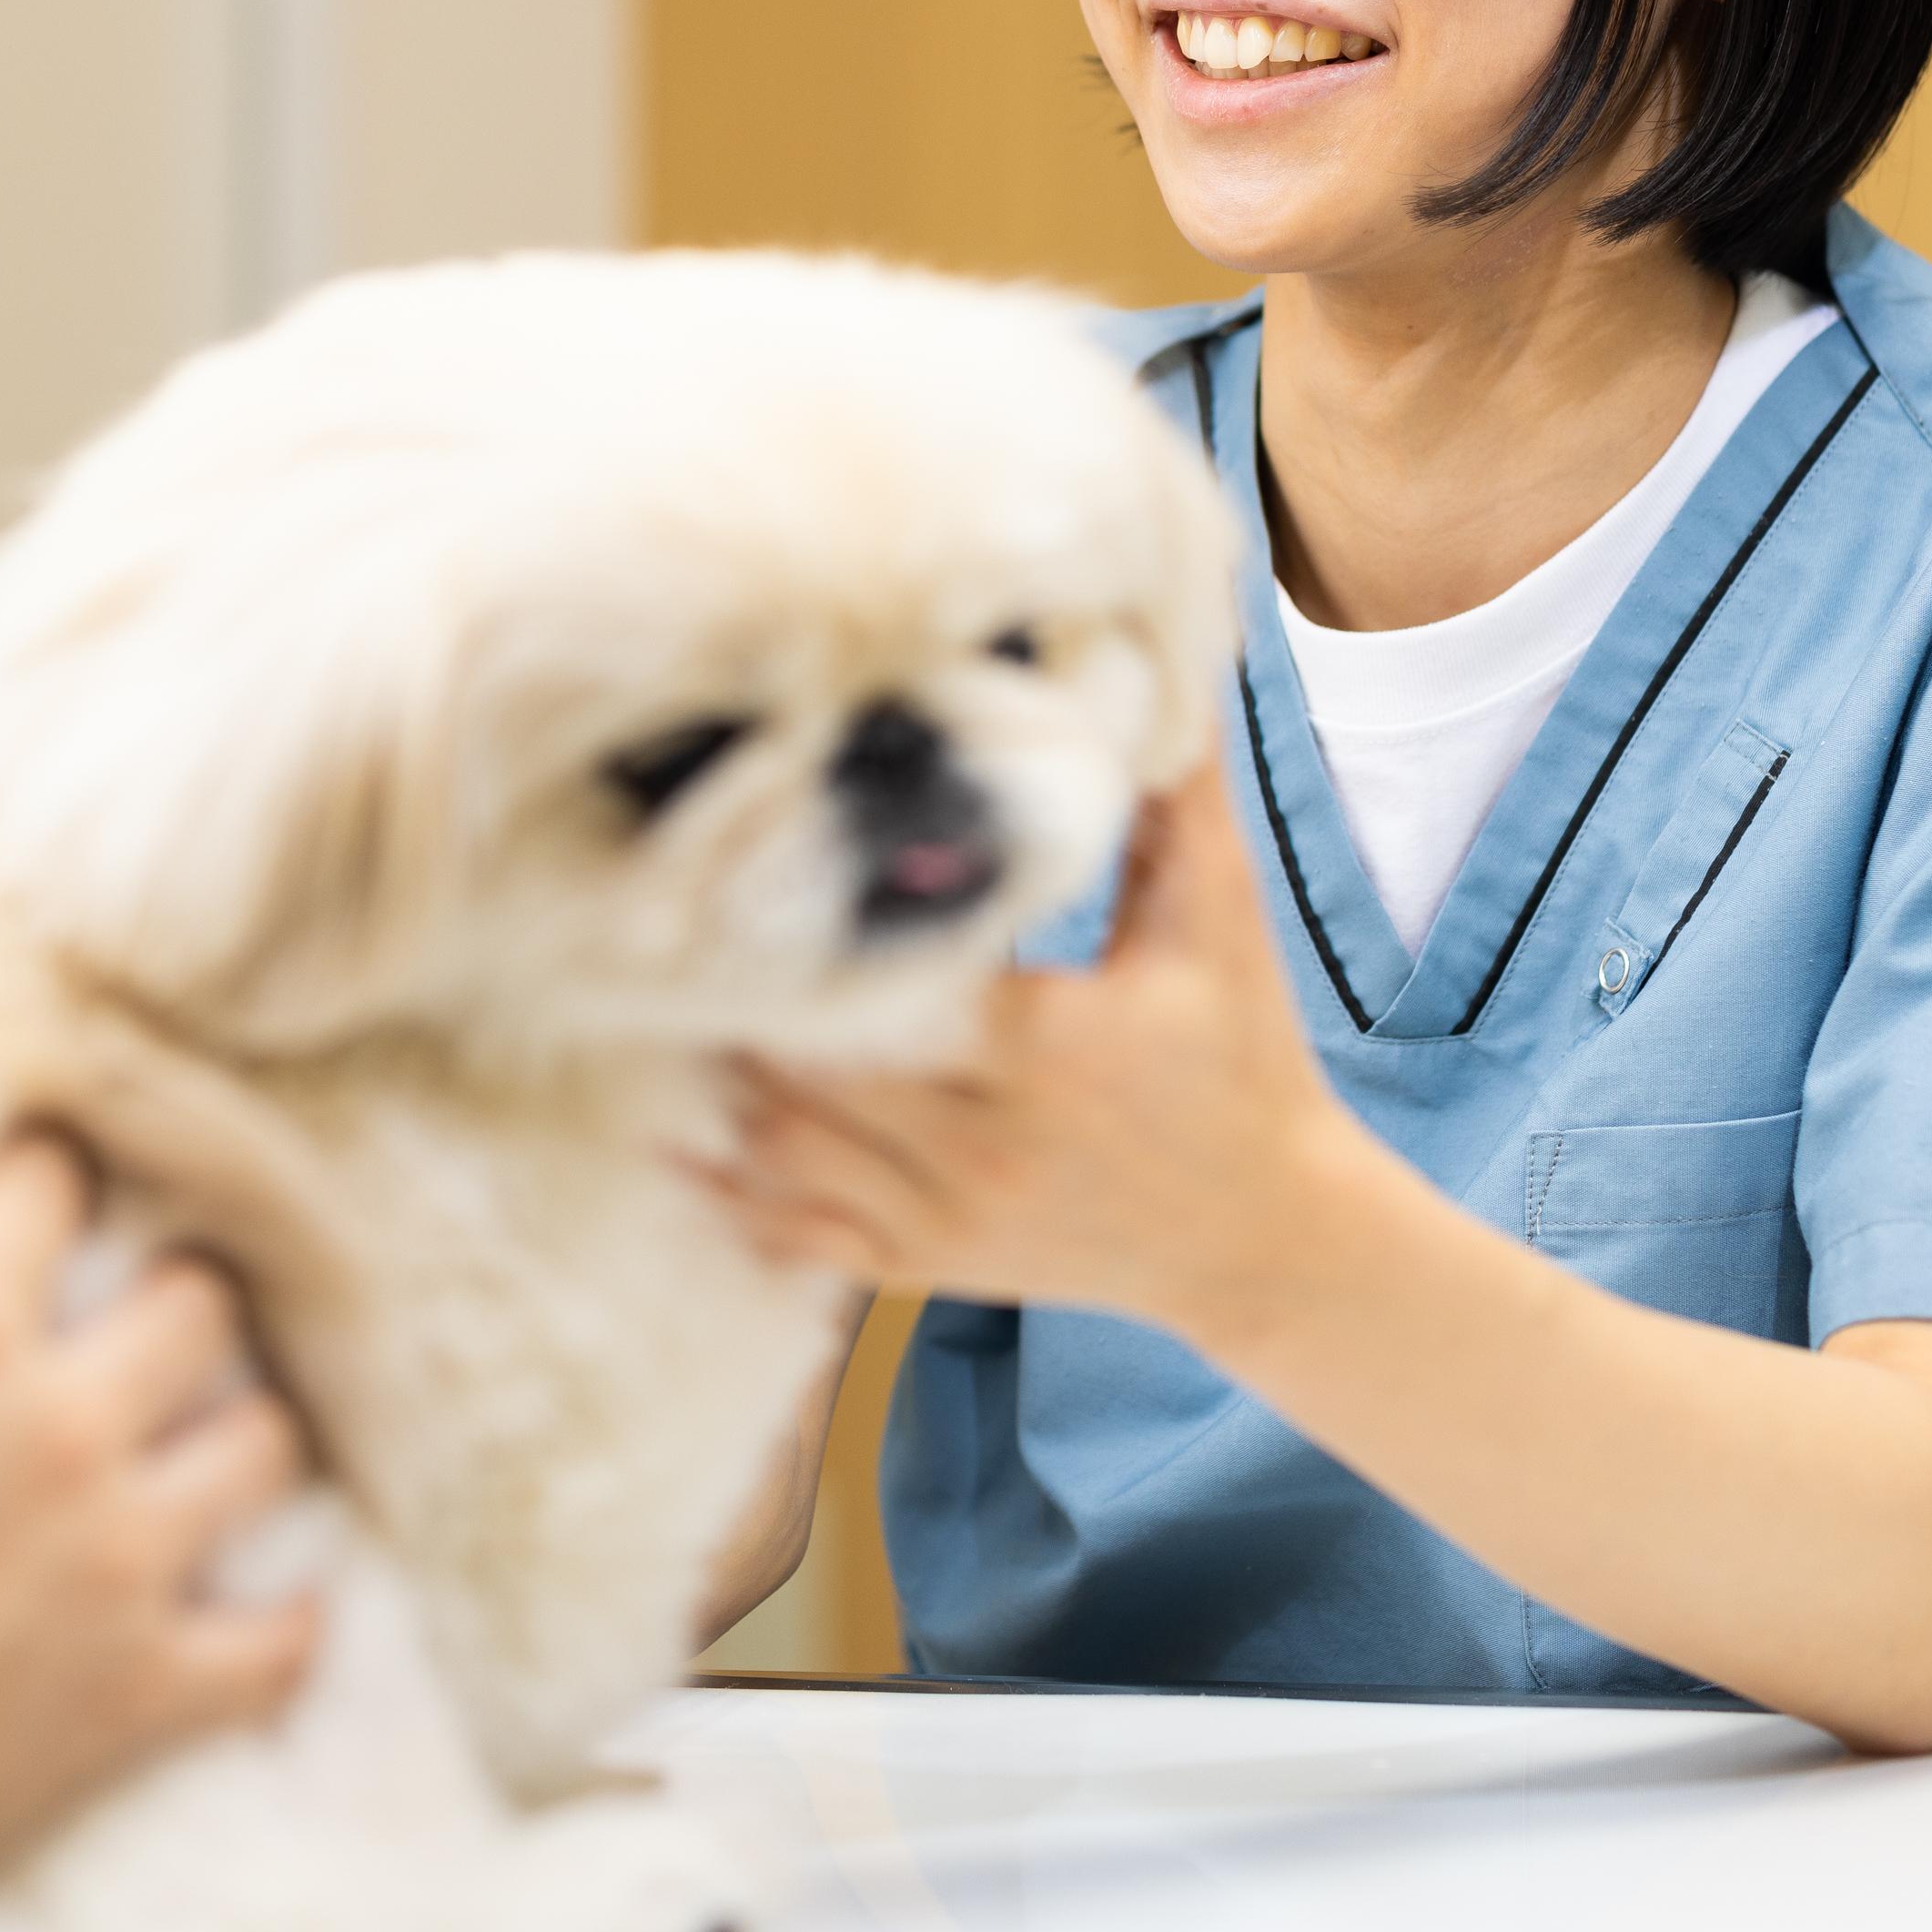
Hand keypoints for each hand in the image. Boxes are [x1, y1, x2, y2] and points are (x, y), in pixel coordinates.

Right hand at [0, 1135, 320, 1874]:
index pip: (49, 1184)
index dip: (33, 1172)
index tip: (19, 1192)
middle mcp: (70, 1431)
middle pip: (198, 1302)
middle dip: (163, 1286)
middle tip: (122, 1310)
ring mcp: (125, 1564)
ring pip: (264, 1447)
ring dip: (235, 1428)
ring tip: (191, 1431)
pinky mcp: (146, 1690)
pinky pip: (279, 1644)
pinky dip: (286, 1618)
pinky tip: (263, 1594)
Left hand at [699, 771, 1380, 1345]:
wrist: (1267, 1236)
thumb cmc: (1244, 1062)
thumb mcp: (1220, 921)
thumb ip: (1178, 796)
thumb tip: (1156, 669)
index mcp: (1040, 1045)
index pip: (881, 979)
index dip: (804, 932)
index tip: (751, 867)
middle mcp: (981, 1139)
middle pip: (799, 1068)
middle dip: (736, 1004)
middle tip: (672, 928)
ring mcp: (949, 1213)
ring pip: (781, 1153)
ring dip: (721, 1086)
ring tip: (663, 1012)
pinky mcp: (934, 1263)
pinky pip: (802, 1236)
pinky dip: (733, 1190)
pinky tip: (675, 1139)